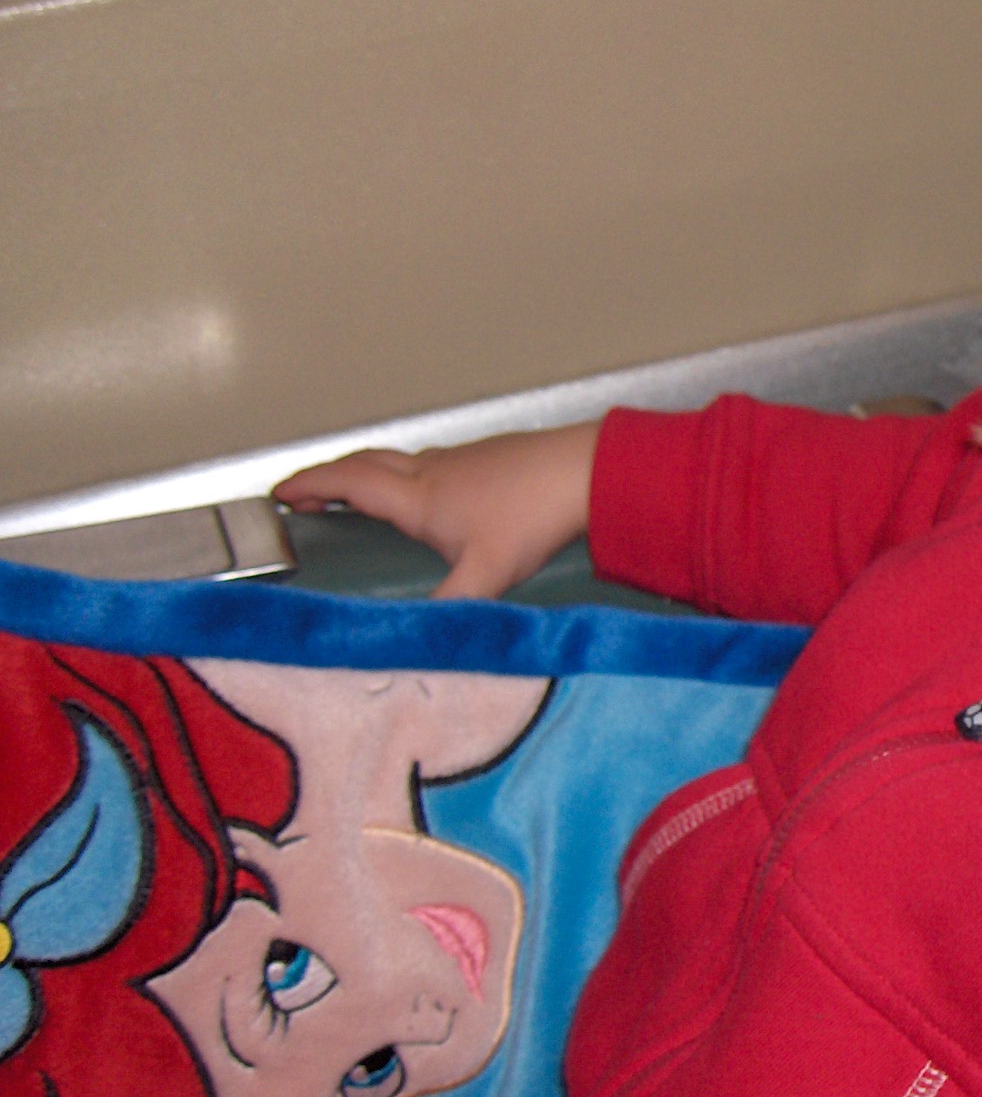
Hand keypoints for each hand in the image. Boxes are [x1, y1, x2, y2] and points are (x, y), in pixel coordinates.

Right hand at [274, 422, 600, 599]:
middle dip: (328, 477)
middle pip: (364, 463)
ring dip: (366, 473)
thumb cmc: (535, 516)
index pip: (348, 483)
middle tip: (306, 494)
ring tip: (356, 496)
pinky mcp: (487, 457)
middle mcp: (431, 471)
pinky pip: (429, 462)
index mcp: (418, 498)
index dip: (309, 485)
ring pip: (398, 460)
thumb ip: (449, 609)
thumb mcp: (487, 574)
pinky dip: (405, 474)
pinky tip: (426, 496)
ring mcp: (460, 460)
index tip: (280, 493)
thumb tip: (414, 639)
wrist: (587, 470)